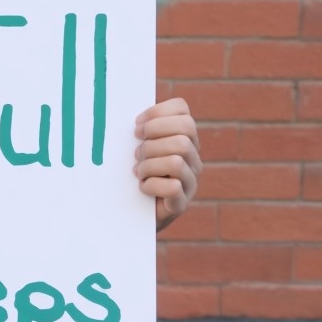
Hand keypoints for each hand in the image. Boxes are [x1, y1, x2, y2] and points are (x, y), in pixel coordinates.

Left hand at [134, 97, 200, 231]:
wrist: (132, 211)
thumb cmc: (134, 171)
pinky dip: (151, 185)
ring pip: (177, 161)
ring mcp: (191, 181)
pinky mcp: (181, 203)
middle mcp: (193, 157)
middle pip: (183, 134)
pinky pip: (173, 188)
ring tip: (138, 172)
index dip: (157, 113)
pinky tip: (143, 188)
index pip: (183, 110)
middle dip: (152, 141)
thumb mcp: (138, 145)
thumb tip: (128, 110)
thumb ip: (141, 128)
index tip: (137, 125)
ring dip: (149, 165)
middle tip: (136, 152)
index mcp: (184, 137)